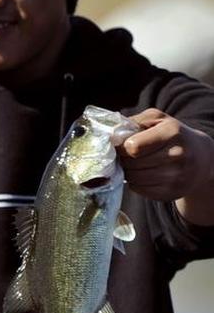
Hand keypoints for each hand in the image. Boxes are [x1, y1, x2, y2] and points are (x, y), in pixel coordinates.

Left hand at [120, 108, 213, 223]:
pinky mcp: (172, 192)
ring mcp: (176, 176)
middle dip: (123, 160)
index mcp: (172, 133)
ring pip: (133, 178)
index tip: (122, 145)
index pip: (133, 147)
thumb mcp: (156, 120)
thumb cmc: (172, 135)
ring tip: (134, 164)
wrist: (201, 158)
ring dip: (128, 172)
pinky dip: (135, 183)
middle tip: (126, 156)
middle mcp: (177, 155)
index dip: (122, 147)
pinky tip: (143, 174)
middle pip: (131, 164)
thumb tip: (110, 135)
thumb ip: (133, 122)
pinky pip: (139, 190)